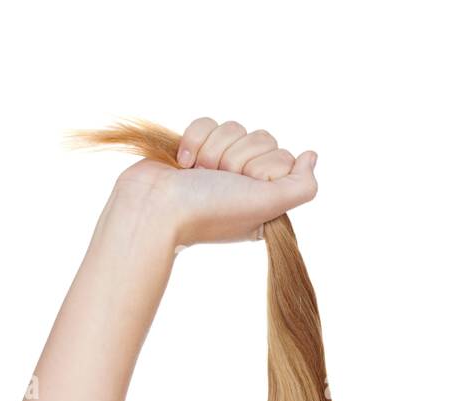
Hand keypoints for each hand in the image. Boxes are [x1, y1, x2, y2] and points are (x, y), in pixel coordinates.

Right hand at [114, 117, 317, 247]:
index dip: (263, 167)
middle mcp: (245, 183)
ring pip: (235, 127)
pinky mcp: (197, 149)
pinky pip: (209, 122)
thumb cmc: (210, 211)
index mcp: (266, 200)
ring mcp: (220, 166)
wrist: (156, 207)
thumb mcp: (267, 206)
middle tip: (219, 181)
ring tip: (200, 174)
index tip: (244, 187)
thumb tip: (311, 157)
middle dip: (237, 157)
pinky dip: (194, 139)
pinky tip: (185, 164)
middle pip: (262, 138)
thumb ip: (301, 186)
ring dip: (214, 149)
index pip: (283, 158)